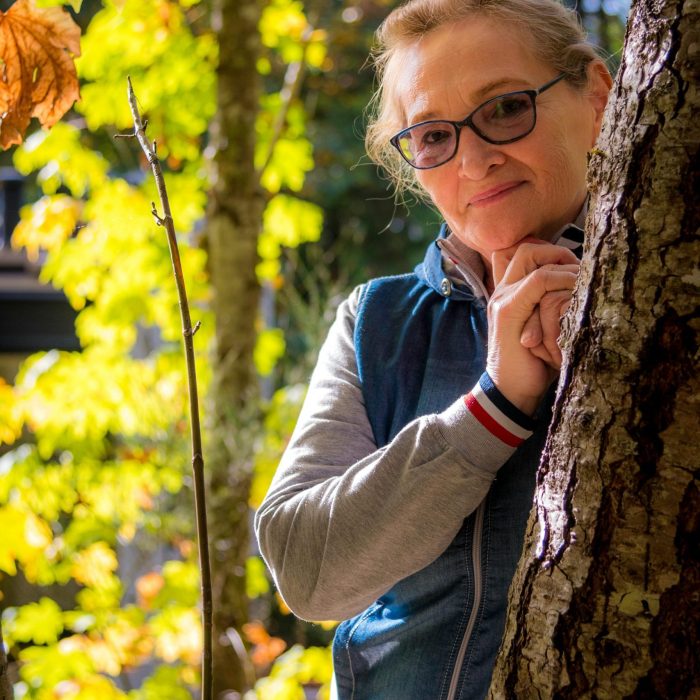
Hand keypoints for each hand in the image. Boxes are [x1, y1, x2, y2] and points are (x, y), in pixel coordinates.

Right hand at [488, 241, 578, 414]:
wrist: (511, 392)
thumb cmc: (534, 366)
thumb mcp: (546, 332)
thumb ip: (552, 310)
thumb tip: (583, 294)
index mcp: (508, 295)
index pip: (524, 255)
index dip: (552, 253)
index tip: (575, 269)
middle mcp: (501, 292)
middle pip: (526, 249)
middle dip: (558, 253)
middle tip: (580, 270)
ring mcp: (502, 299)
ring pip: (530, 257)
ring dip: (563, 264)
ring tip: (584, 279)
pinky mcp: (509, 310)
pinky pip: (537, 281)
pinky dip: (560, 280)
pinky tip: (577, 291)